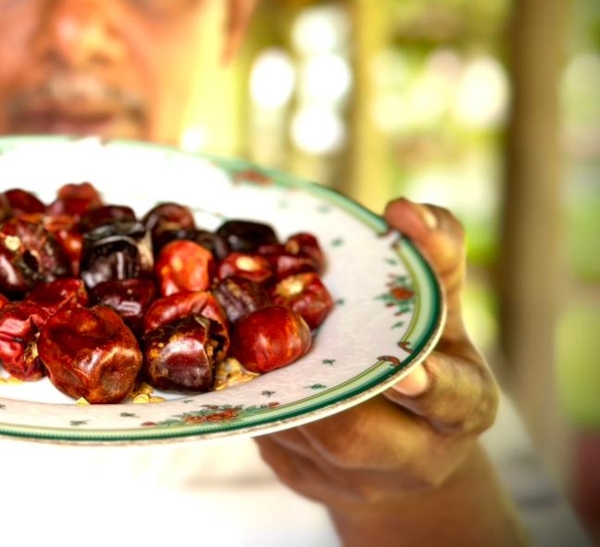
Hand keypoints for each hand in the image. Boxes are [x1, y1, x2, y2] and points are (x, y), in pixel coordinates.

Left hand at [255, 198, 498, 509]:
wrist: (397, 440)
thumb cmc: (425, 351)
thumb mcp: (441, 306)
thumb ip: (434, 256)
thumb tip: (406, 210)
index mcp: (461, 408)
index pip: (457, 402)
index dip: (433, 387)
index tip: (408, 370)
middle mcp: (411, 455)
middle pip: (357, 436)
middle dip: (318, 390)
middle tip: (281, 344)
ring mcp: (350, 478)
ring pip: (299, 434)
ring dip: (268, 385)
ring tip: (242, 337)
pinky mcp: (299, 475)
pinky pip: (266, 436)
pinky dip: (245, 393)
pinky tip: (226, 357)